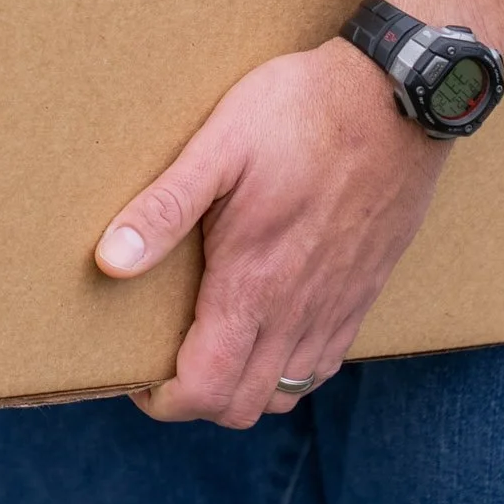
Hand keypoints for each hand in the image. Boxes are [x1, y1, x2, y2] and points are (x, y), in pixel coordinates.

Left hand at [95, 37, 449, 427]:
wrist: (396, 98)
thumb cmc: (299, 113)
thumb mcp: (218, 148)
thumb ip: (164, 209)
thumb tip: (108, 261)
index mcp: (254, 285)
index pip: (205, 389)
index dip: (162, 400)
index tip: (137, 373)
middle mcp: (299, 311)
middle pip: (242, 406)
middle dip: (195, 399)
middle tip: (165, 358)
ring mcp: (338, 306)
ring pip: (286, 393)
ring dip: (242, 386)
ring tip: (210, 345)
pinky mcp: (364, 291)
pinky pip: (325, 364)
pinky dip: (288, 369)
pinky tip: (266, 327)